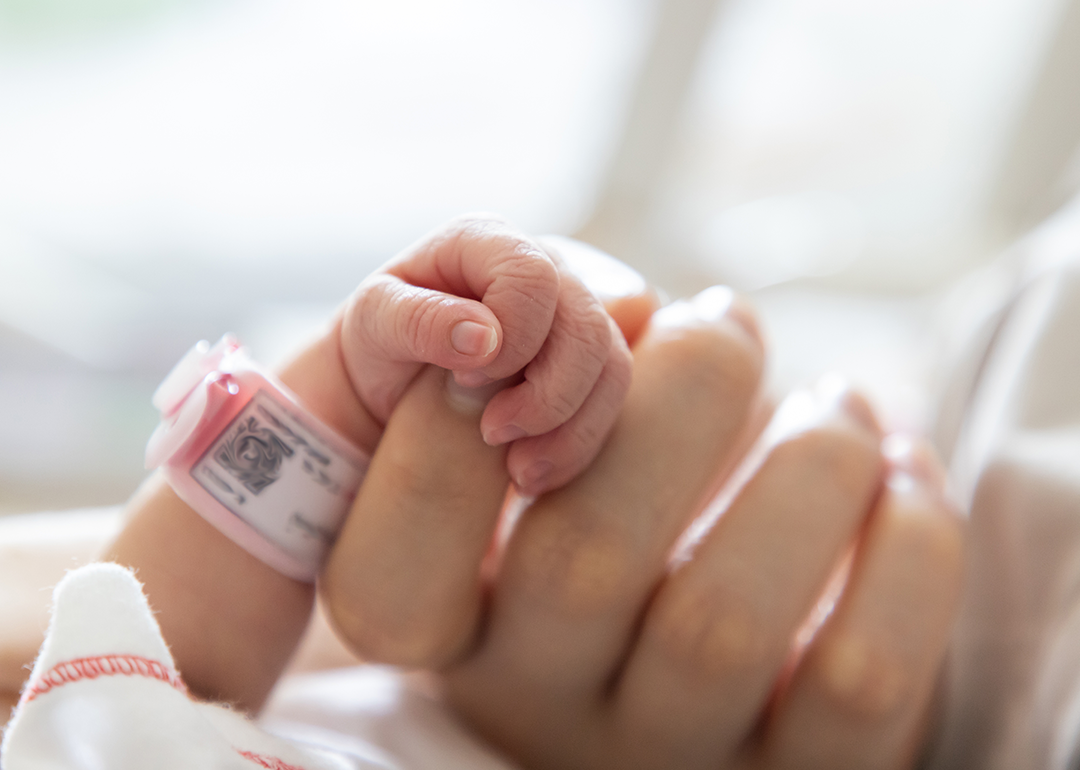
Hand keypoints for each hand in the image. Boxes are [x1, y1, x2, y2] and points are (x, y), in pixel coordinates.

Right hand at [322, 251, 964, 768]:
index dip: (442, 444)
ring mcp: (670, 752)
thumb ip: (547, 394)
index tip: (527, 338)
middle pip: (580, 564)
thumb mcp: (542, 489)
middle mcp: (547, 708)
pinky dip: (906, 544)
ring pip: (721, 620)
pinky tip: (900, 472)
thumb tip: (638, 308)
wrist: (728, 686)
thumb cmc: (617, 536)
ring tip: (840, 398)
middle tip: (724, 317)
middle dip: (675, 398)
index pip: (389, 577)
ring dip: (806, 461)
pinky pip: (856, 674)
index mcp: (459, 640)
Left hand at [339, 215, 634, 494]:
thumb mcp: (373, 323)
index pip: (533, 277)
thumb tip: (484, 336)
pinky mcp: (589, 364)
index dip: (513, 335)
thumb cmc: (380, 341)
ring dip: (567, 429)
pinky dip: (576, 446)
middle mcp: (544, 269)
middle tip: (493, 432)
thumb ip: (418, 319)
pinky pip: (610, 404)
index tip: (465, 378)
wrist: (390, 384)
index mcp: (487, 241)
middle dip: (547, 394)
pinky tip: (530, 473)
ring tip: (514, 470)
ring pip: (612, 368)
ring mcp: (574, 316)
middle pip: (587, 327)